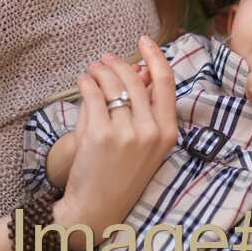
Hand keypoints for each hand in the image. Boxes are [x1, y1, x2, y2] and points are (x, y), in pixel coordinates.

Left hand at [53, 36, 177, 246]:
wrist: (97, 209)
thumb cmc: (121, 174)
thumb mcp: (146, 144)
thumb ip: (145, 107)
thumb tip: (141, 70)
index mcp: (168, 132)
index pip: (166, 83)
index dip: (155, 56)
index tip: (144, 41)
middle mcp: (151, 131)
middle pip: (136, 81)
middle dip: (119, 64)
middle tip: (106, 58)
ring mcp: (127, 134)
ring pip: (114, 86)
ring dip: (101, 71)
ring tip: (93, 68)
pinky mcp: (101, 136)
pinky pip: (93, 97)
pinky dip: (87, 83)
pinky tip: (83, 80)